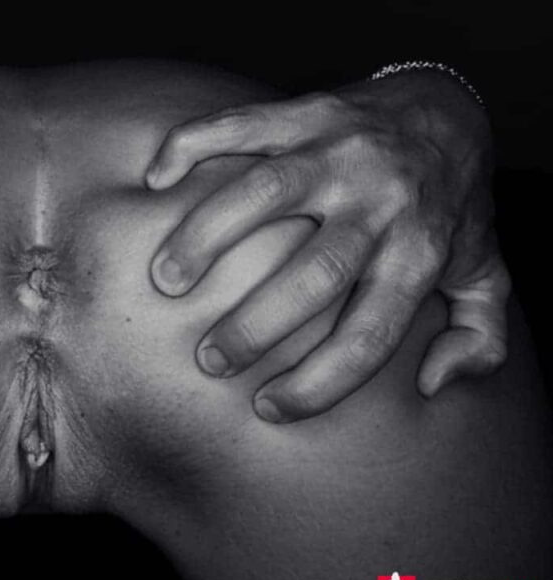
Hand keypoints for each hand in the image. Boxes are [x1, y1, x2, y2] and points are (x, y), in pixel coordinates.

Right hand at [145, 70, 507, 422]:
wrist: (448, 109)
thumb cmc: (452, 206)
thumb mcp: (485, 274)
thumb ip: (479, 339)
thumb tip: (432, 383)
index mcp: (421, 251)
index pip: (369, 336)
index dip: (318, 384)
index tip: (269, 408)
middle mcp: (381, 200)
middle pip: (312, 274)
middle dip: (252, 326)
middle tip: (209, 359)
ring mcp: (339, 150)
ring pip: (263, 193)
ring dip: (204, 239)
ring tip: (165, 281)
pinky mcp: (305, 111)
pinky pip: (240, 125)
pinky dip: (190, 147)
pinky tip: (156, 180)